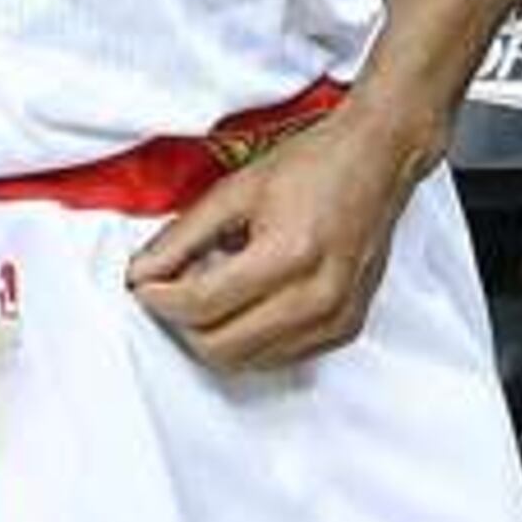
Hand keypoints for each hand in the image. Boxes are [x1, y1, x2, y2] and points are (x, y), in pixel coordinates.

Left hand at [129, 101, 426, 371]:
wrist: (379, 159)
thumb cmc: (316, 164)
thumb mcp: (237, 189)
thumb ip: (183, 235)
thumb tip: (141, 273)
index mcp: (290, 255)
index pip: (201, 305)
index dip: (158, 297)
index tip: (141, 284)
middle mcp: (318, 297)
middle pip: (219, 346)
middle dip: (181, 321)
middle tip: (171, 287)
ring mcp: (335, 319)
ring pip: (245, 362)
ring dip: (214, 333)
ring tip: (211, 287)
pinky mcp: (344, 329)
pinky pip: (277, 357)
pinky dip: (249, 338)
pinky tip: (246, 299)